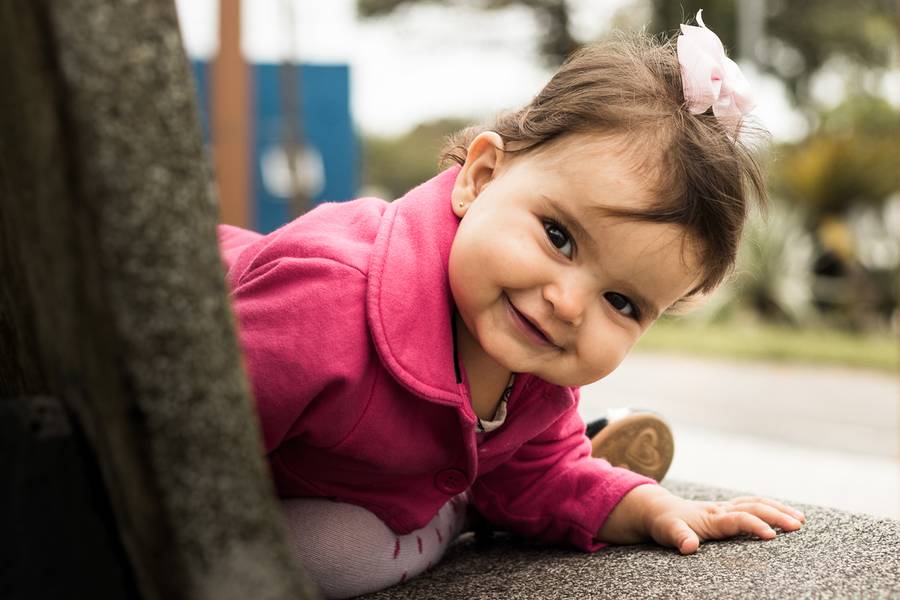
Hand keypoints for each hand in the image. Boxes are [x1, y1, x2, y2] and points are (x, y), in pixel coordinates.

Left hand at [598, 484, 805, 553]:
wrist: (660, 510)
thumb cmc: (666, 524)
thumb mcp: (668, 532)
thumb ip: (680, 538)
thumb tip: (689, 547)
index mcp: (711, 517)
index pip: (737, 519)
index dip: (754, 525)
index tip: (771, 535)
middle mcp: (722, 509)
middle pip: (753, 507)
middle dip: (776, 515)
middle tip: (797, 526)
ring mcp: (726, 508)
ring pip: (756, 503)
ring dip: (778, 509)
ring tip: (799, 520)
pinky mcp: (728, 510)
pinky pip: (753, 505)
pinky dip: (771, 507)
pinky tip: (785, 515)